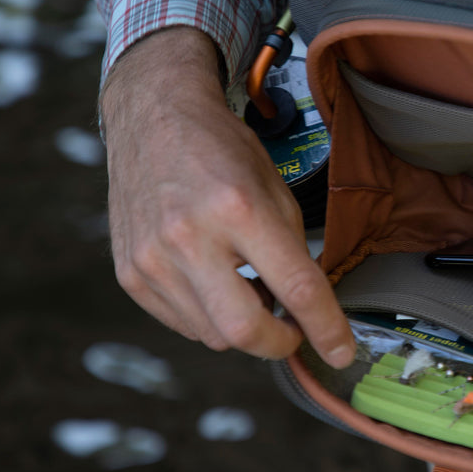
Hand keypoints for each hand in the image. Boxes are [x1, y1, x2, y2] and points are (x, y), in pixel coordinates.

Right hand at [99, 27, 354, 365]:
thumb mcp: (275, 190)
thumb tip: (306, 314)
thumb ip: (294, 253)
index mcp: (239, 209)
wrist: (153, 118)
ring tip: (248, 285)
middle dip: (280, 344)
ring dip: (243, 325)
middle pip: (244, 330)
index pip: (295, 287)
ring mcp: (152, 260)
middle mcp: (189, 237)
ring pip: (213, 335)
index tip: (341, 352)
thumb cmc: (223, 151)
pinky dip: (210, 316)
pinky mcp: (130, 274)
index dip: (326, 328)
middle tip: (295, 331)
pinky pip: (183, 323)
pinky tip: (215, 281)